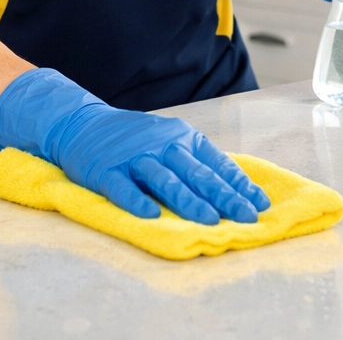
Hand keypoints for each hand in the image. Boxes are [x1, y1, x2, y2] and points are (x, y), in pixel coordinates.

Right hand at [0, 68, 270, 224]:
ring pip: (164, 179)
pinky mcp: (105, 170)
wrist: (82, 123)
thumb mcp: (169, 140)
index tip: (259, 204)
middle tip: (245, 218)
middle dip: (223, 196)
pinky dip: (136, 201)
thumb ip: (196, 162)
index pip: (215, 163)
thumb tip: (233, 188)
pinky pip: (122, 187)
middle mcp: (161, 144)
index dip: (238, 184)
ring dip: (188, 200)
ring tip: (209, 220)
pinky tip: (150, 216)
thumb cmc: (135, 139)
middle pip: (195, 172)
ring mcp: (133, 156)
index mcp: (181, 137)